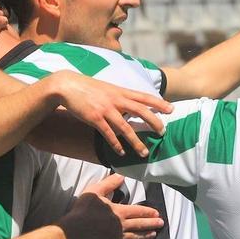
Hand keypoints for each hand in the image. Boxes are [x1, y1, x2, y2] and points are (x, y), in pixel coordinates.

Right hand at [46, 71, 171, 156]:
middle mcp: (116, 100)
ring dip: (136, 141)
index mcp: (120, 91)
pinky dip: (116, 144)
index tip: (171, 109)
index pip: (144, 97)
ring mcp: (106, 109)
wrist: (67, 85)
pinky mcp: (95, 118)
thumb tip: (133, 104)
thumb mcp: (109, 88)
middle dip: (153, 122)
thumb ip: (121, 96)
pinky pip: (108, 134)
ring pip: (125, 127)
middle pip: (140, 111)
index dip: (159, 103)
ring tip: (144, 152)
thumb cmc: (89, 88)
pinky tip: (121, 153)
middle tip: (163, 132)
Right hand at [58, 174, 164, 238]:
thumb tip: (122, 175)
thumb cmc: (83, 210)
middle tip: (162, 224)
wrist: (73, 231)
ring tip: (153, 234)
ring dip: (146, 235)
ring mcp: (117, 238)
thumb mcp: (95, 191)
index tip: (157, 213)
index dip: (149, 212)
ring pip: (136, 237)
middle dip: (152, 224)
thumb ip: (109, 183)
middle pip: (140, 224)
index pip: (139, 211)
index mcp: (119, 211)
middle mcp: (122, 226)